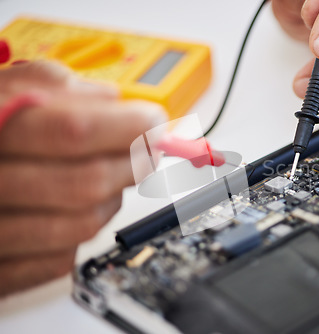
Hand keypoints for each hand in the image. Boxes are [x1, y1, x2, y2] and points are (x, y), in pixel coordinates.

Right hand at [0, 61, 165, 295]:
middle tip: (148, 151)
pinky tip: (74, 208)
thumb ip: (49, 87)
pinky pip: (60, 259)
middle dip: (133, 164)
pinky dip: (81, 231)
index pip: (74, 131)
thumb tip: (110, 100)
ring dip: (112, 198)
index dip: (128, 127)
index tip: (155, 123)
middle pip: (86, 183)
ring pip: (81, 226)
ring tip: (110, 177)